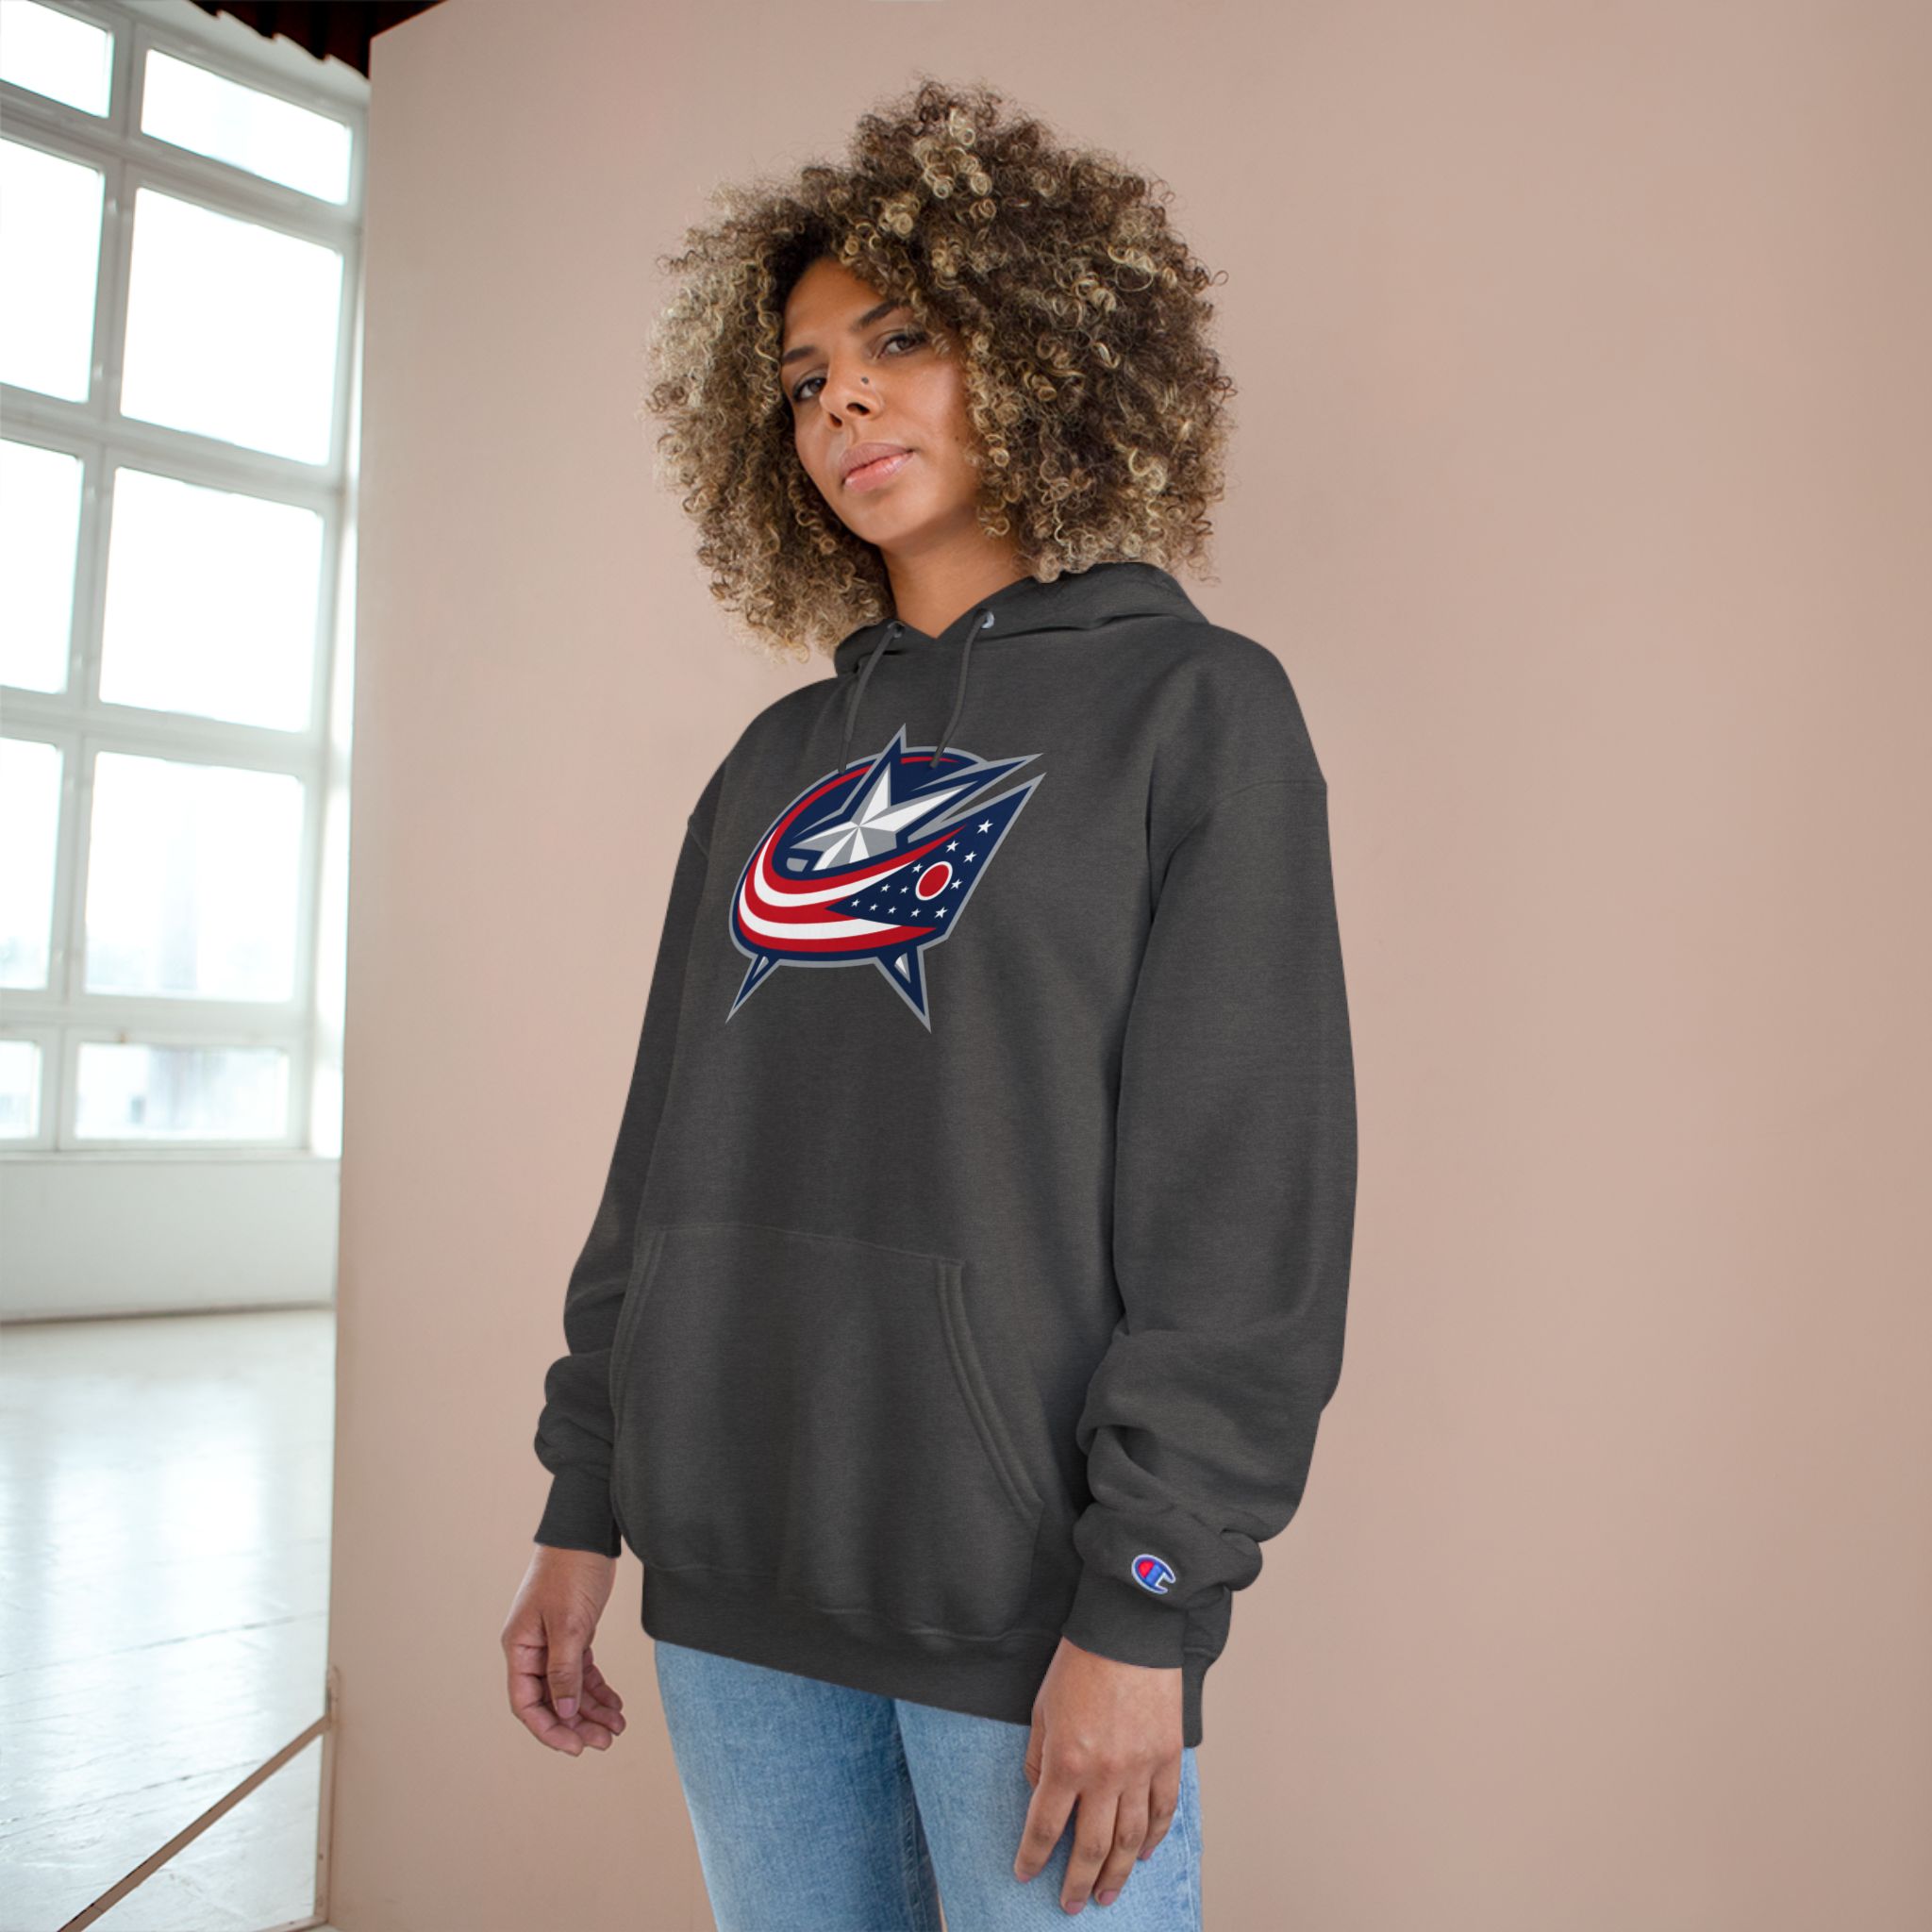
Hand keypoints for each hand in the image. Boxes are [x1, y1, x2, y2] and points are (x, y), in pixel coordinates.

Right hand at [502, 1545, 628, 1754]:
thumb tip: (564, 1714)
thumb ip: (564, 1671)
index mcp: (519, 1648)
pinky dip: (598, 1689)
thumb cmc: (570, 1571)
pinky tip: (616, 1704)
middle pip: (551, 1701)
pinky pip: (583, 1671)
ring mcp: (552, 1642)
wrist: (587, 1530)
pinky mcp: (574, 1633)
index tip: (576, 1747)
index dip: (549, 1729)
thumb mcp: (569, 1624)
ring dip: (592, 1710)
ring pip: (570, 1689)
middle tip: (606, 1741)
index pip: (527, 1703)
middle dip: (578, 1724)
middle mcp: (532, 1649)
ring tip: (617, 1727)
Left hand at [1014, 1637, 1183, 1913]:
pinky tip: (1144, 1854)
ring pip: (1130, 1839)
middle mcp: (1104, 1775)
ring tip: (1107, 1894)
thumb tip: (1042, 1794)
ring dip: (1117, 1872)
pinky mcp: (1167, 1758)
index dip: (1032, 1856)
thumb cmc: (1079, 1663)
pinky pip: (1162, 1810)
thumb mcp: (1041, 1709)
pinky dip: (1155, 1837)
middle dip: (1077, 1881)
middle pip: (1090, 1846)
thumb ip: (1039, 1758)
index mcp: (1065, 1762)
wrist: (1127, 1630)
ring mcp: (1140, 1769)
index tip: (1025, 1874)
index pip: (1045, 1827)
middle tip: (1071, 1905)